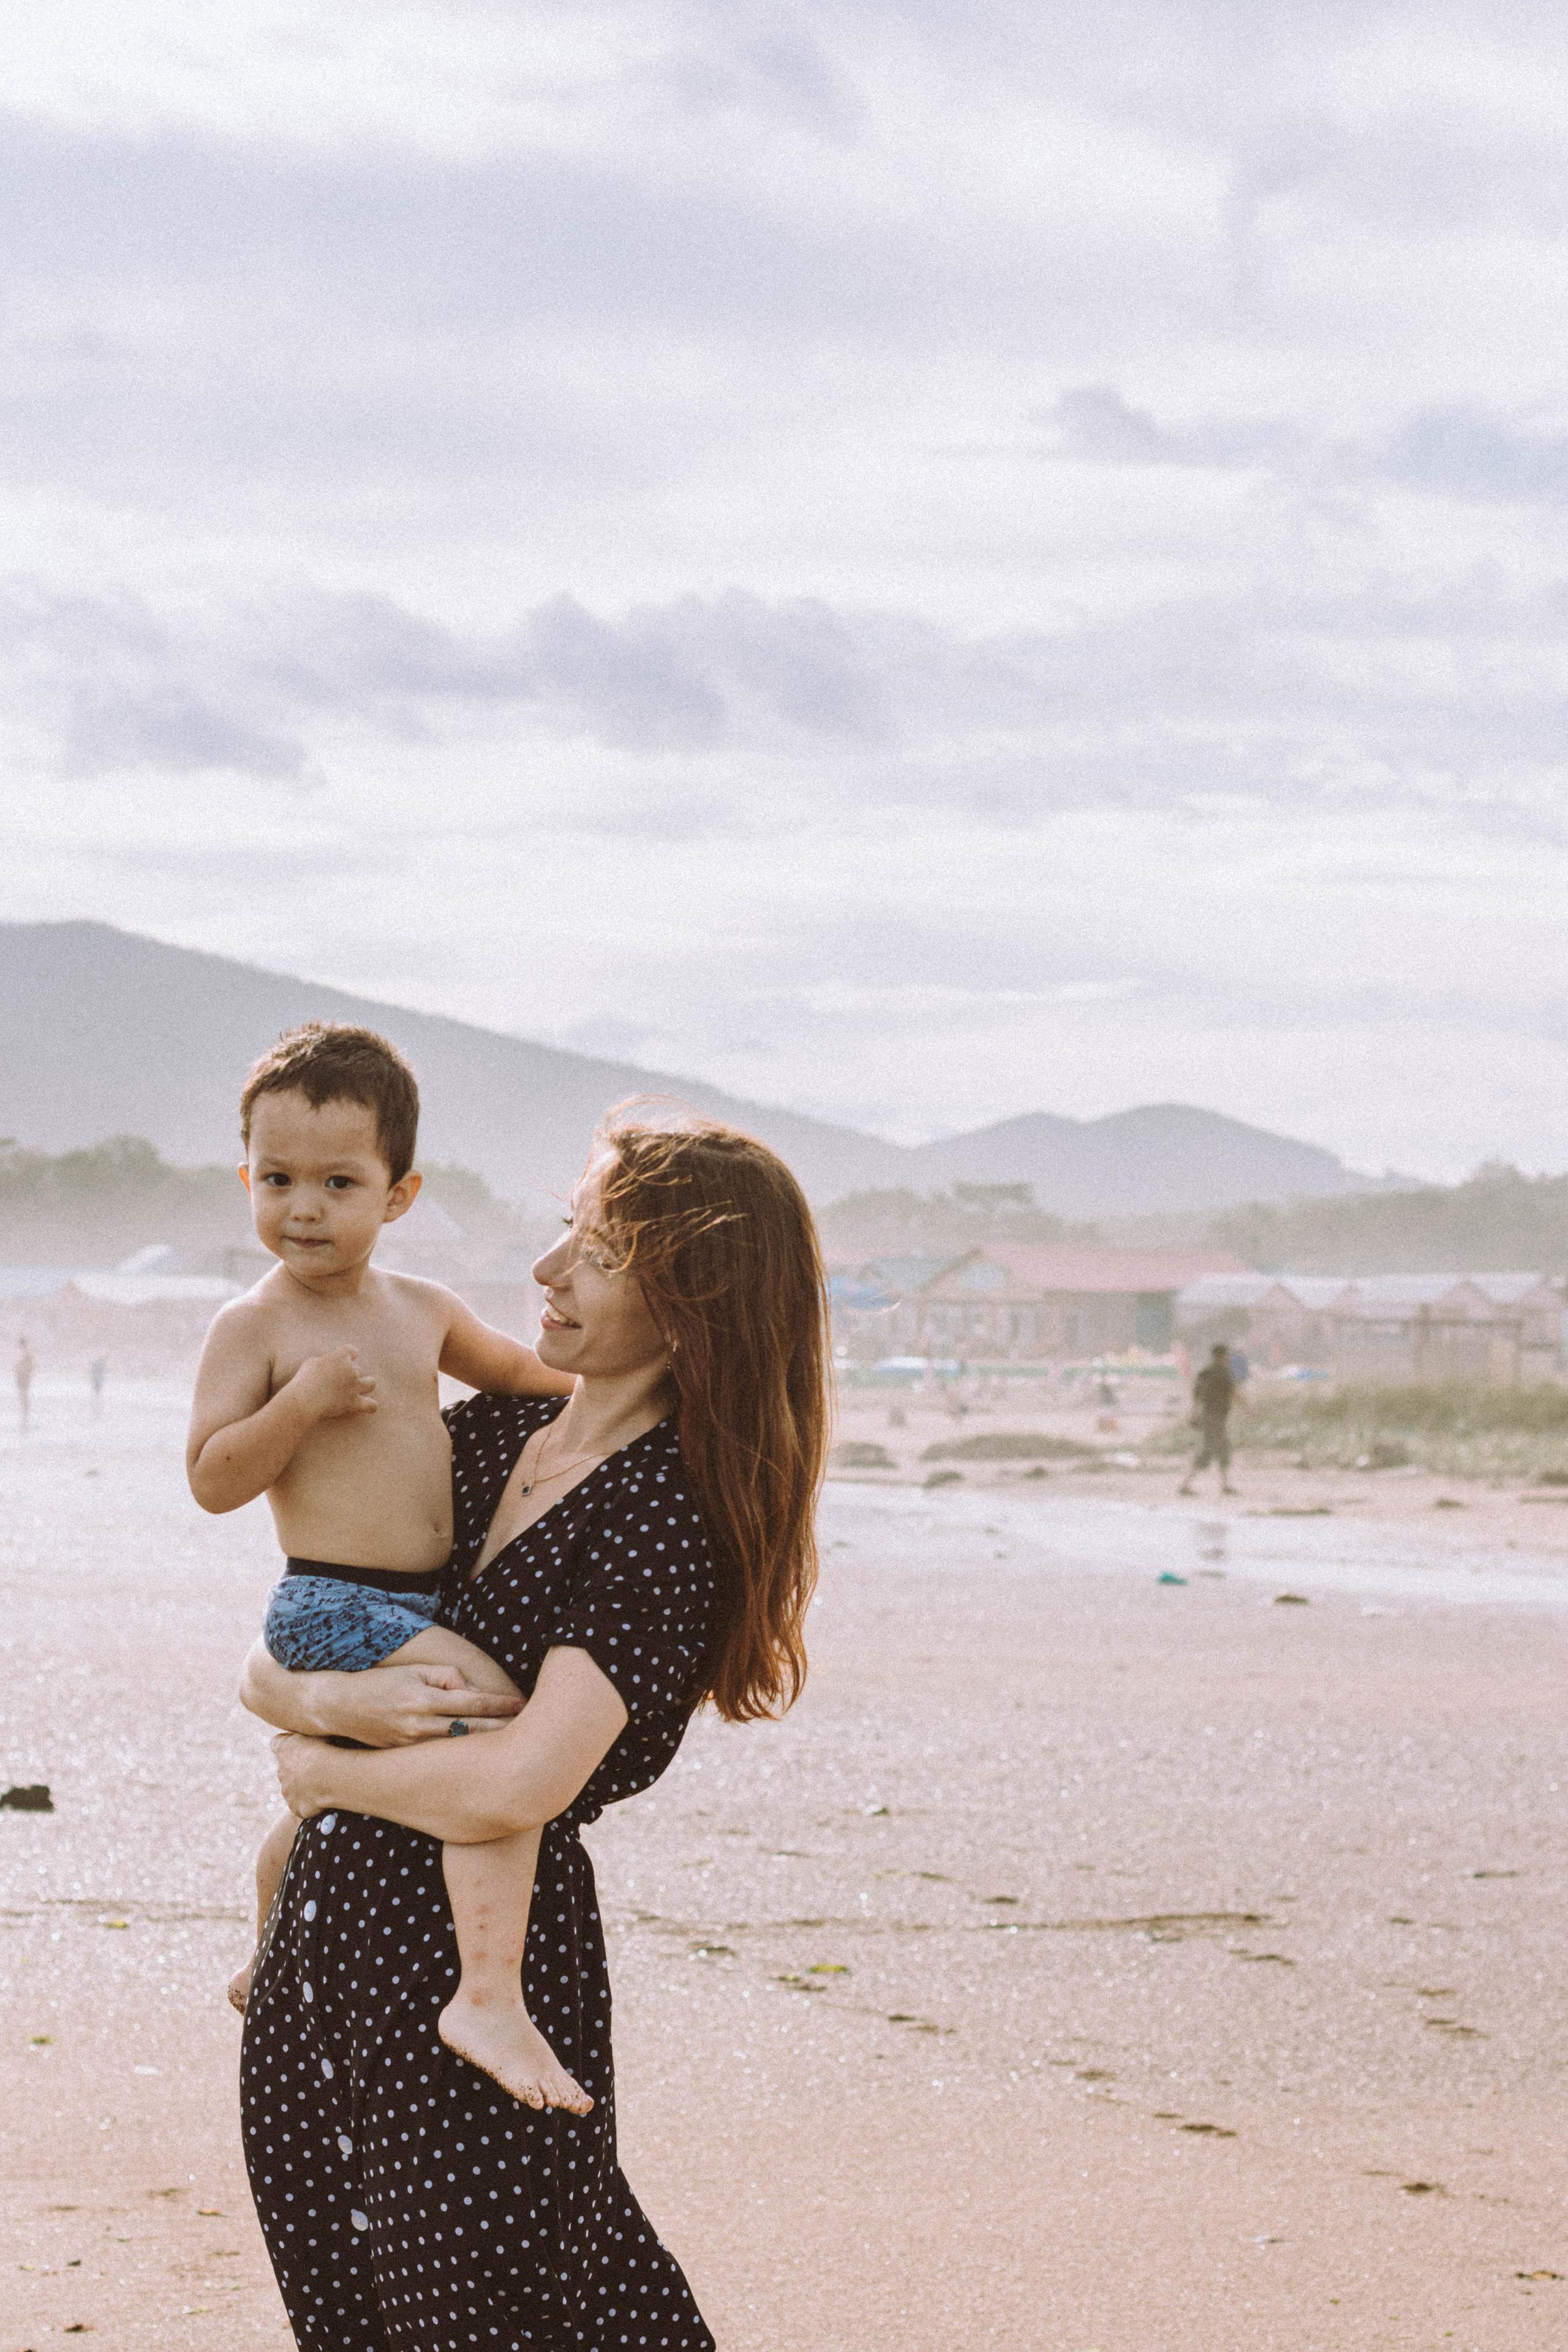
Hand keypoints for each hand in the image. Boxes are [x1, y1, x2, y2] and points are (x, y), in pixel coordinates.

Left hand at [272, 1730, 331, 1817]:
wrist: (328, 1776)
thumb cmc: (327, 1748)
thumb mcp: (319, 1730)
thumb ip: (311, 1731)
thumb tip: (315, 1725)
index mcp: (283, 1748)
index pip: (277, 1743)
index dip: (288, 1743)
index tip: (302, 1744)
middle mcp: (281, 1771)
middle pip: (286, 1768)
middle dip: (299, 1769)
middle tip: (320, 1768)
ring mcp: (287, 1791)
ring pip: (294, 1789)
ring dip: (305, 1787)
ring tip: (326, 1784)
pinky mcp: (295, 1807)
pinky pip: (302, 1805)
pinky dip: (311, 1803)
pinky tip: (326, 1798)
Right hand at [289, 1346, 376, 1422]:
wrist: (304, 1400)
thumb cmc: (303, 1380)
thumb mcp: (311, 1363)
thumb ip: (325, 1361)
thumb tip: (330, 1365)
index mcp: (340, 1357)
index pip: (352, 1351)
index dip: (348, 1356)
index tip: (340, 1362)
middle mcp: (351, 1370)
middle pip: (358, 1370)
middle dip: (349, 1376)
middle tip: (335, 1384)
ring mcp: (354, 1387)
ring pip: (371, 1383)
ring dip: (365, 1385)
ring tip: (356, 1390)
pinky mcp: (353, 1403)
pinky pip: (371, 1405)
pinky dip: (370, 1406)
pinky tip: (366, 1406)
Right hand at [330, 1662, 521, 1747]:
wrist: (340, 1708)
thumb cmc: (381, 1683)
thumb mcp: (413, 1669)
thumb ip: (446, 1676)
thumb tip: (471, 1690)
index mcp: (423, 1699)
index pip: (472, 1703)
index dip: (500, 1705)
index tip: (523, 1705)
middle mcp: (419, 1725)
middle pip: (471, 1731)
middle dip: (502, 1731)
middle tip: (531, 1731)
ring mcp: (412, 1746)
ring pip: (458, 1749)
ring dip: (486, 1748)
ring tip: (513, 1746)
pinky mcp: (406, 1758)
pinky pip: (440, 1758)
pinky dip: (462, 1758)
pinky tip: (481, 1760)